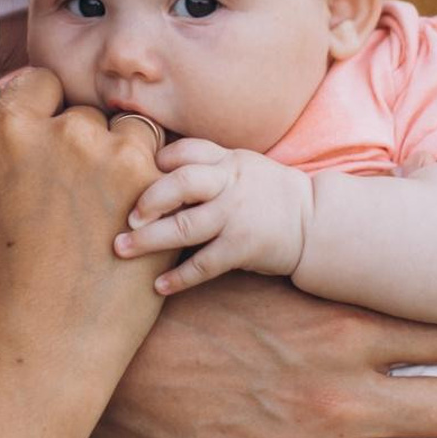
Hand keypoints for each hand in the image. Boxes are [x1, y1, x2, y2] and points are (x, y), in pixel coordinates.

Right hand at [0, 69, 168, 390]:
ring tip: (105, 211)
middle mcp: (63, 131)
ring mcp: (113, 155)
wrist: (46, 344)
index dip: (45, 112)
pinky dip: (152, 185)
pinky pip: (160, 162)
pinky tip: (133, 220)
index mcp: (8, 130)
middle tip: (73, 198)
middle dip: (82, 145)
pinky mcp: (154, 184)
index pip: (40, 82)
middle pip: (85, 113)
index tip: (49, 145)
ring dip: (123, 159)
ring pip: (129, 132)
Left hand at [115, 139, 313, 293]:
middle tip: (126, 217)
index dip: (158, 161)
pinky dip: (179, 277)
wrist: (314, 221)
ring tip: (122, 250)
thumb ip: (207, 165)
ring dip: (149, 240)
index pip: (187, 152)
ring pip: (186, 227)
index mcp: (228, 161)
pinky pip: (205, 264)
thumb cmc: (267, 193)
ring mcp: (236, 216)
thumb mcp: (242, 166)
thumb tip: (155, 169)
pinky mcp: (242, 247)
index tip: (134, 175)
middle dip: (149, 199)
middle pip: (182, 183)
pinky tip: (158, 286)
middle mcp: (230, 184)